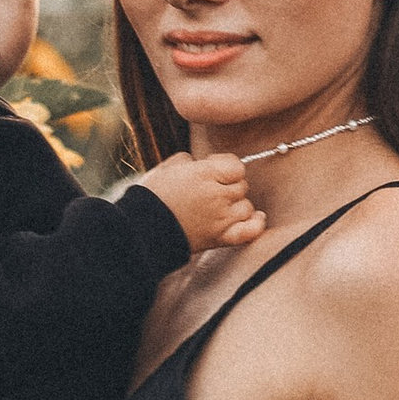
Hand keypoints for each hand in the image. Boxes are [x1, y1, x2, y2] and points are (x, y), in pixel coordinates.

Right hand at [145, 149, 264, 253]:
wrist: (142, 230)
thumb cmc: (152, 196)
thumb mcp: (169, 166)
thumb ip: (193, 161)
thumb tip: (206, 165)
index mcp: (204, 174)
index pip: (237, 166)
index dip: (227, 167)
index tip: (214, 171)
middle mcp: (217, 195)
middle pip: (242, 186)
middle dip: (229, 186)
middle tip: (210, 191)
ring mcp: (220, 219)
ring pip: (246, 206)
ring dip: (237, 205)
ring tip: (220, 207)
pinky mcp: (220, 238)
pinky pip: (250, 231)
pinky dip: (256, 224)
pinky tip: (256, 217)